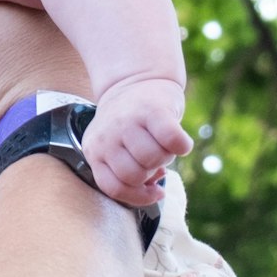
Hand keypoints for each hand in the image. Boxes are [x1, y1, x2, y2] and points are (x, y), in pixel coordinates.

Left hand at [80, 73, 189, 210]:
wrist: (137, 79)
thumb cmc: (130, 124)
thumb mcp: (116, 146)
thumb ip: (128, 170)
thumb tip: (153, 190)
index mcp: (95, 150)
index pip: (113, 187)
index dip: (137, 196)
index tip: (154, 192)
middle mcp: (106, 136)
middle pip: (134, 175)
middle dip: (151, 174)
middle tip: (156, 159)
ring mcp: (127, 122)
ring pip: (151, 159)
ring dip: (166, 159)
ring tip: (164, 147)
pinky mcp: (152, 110)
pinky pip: (171, 140)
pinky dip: (182, 147)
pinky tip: (182, 144)